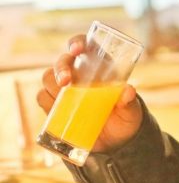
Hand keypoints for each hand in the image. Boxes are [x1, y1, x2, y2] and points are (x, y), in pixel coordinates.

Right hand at [37, 35, 143, 151]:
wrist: (116, 139)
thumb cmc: (126, 115)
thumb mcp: (131, 109)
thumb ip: (129, 100)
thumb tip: (128, 92)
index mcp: (99, 64)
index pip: (84, 45)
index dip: (77, 43)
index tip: (77, 49)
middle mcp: (79, 73)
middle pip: (63, 61)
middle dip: (61, 68)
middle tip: (65, 81)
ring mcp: (66, 89)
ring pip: (49, 77)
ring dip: (51, 84)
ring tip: (63, 95)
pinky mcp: (57, 105)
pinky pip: (43, 97)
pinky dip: (46, 101)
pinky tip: (55, 109)